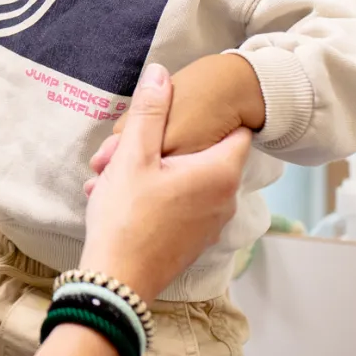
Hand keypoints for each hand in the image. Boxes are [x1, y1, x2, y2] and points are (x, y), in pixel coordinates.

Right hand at [79, 64, 251, 303]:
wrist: (118, 282)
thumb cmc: (126, 217)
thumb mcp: (133, 156)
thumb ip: (150, 112)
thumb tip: (161, 72)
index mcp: (220, 173)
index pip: (237, 129)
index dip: (215, 114)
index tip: (189, 108)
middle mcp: (226, 198)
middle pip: (210, 153)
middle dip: (176, 143)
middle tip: (137, 141)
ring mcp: (213, 223)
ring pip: (195, 180)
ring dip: (165, 170)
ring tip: (124, 171)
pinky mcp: (196, 241)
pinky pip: (187, 204)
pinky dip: (165, 194)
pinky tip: (129, 196)